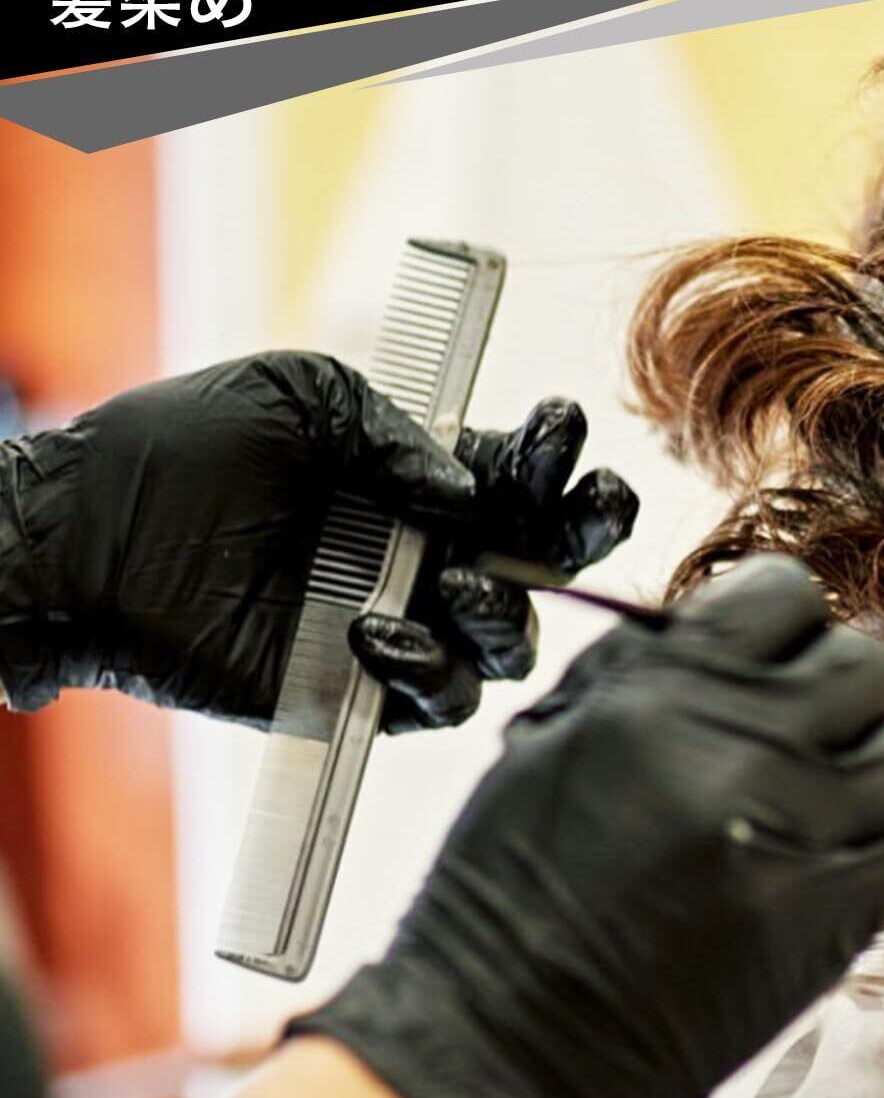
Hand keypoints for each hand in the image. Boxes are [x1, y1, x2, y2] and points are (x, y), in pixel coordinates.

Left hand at [0, 354, 636, 725]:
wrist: (89, 545)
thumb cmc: (176, 454)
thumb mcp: (293, 396)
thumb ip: (391, 426)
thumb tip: (464, 490)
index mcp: (411, 476)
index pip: (515, 476)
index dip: (555, 460)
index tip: (559, 433)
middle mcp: (416, 552)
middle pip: (537, 563)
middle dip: (578, 538)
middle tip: (581, 518)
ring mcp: (394, 623)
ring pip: (503, 643)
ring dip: (503, 614)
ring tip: (454, 584)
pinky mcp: (356, 689)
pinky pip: (435, 701)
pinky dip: (428, 672)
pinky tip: (375, 633)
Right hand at [290, 556, 883, 1097]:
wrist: (502, 1037)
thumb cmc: (507, 896)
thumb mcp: (547, 742)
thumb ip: (644, 669)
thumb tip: (724, 627)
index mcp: (662, 699)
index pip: (786, 595)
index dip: (781, 616)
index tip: (772, 645)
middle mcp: (742, 757)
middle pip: (865, 666)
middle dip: (838, 682)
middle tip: (804, 717)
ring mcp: (798, 842)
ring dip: (862, 764)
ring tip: (809, 796)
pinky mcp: (831, 924)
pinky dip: (880, 839)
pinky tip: (826, 852)